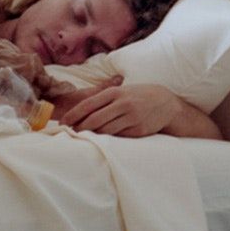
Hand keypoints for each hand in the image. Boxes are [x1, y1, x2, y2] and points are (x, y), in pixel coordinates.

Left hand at [56, 81, 182, 137]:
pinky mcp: (139, 130)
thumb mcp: (121, 90)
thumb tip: (79, 112)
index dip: (73, 115)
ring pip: (105, 131)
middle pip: (94, 120)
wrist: (167, 103)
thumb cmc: (137, 96)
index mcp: (115, 92)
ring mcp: (132, 118)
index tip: (62, 123)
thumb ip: (102, 98)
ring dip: (92, 135)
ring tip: (83, 137)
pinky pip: (118, 137)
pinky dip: (108, 139)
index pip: (88, 105)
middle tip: (70, 133)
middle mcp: (123, 104)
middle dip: (80, 128)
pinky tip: (102, 139)